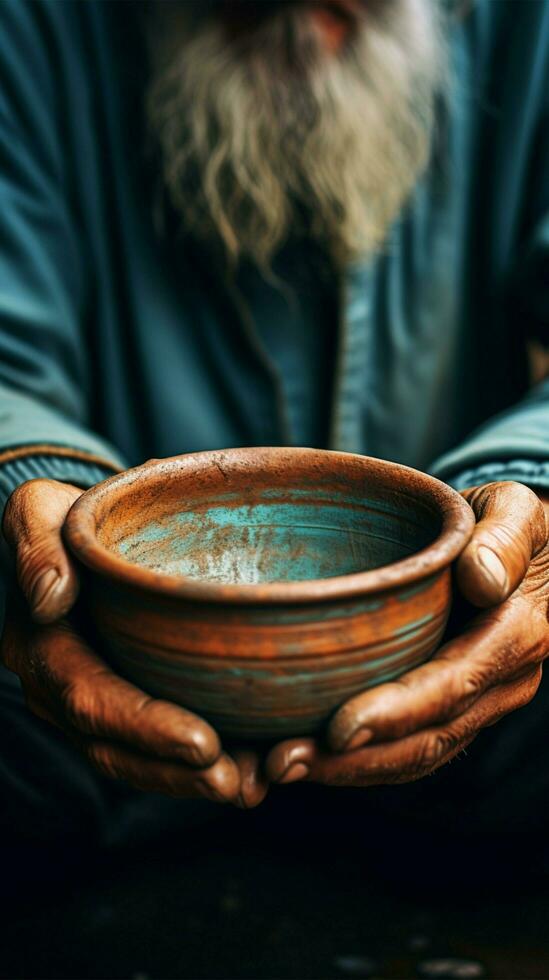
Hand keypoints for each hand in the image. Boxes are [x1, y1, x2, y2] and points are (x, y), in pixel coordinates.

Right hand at [2, 478, 266, 804]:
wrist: (81, 533)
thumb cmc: (64, 518)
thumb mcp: (38, 512)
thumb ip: (38, 546)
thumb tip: (50, 599)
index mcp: (42, 649)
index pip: (89, 697)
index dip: (143, 726)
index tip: (202, 742)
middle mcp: (64, 690)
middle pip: (116, 748)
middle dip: (175, 773)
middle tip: (237, 782)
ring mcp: (97, 703)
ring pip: (141, 760)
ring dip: (194, 781)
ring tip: (253, 786)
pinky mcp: (132, 702)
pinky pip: (160, 745)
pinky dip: (204, 763)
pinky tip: (255, 767)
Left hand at [265, 481, 548, 787]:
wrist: (522, 550)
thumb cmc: (507, 523)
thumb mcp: (515, 511)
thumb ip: (504, 539)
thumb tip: (481, 578)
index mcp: (515, 635)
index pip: (452, 685)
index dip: (396, 713)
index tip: (337, 730)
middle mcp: (500, 683)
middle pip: (425, 738)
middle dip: (353, 760)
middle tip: (278, 762)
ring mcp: (477, 704)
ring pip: (413, 756)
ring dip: (345, 771)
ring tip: (273, 768)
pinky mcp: (450, 709)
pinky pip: (407, 749)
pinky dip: (356, 762)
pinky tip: (303, 756)